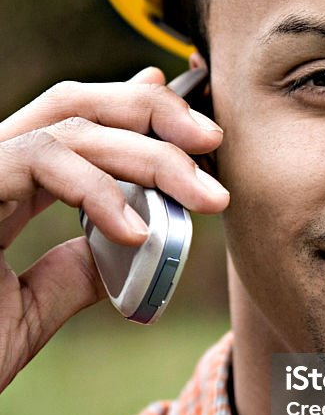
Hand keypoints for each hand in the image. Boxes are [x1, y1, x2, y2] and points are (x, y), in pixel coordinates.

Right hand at [0, 66, 228, 391]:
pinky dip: (96, 190)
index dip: (135, 109)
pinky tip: (135, 229)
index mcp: (4, 187)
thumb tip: (129, 244)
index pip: (76, 124)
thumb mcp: (30, 311)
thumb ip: (73, 273)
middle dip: (153, 113)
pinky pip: (40, 162)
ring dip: (148, 154)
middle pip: (76, 102)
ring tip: (204, 195)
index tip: (196, 128)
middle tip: (214, 141)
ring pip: (70, 125)